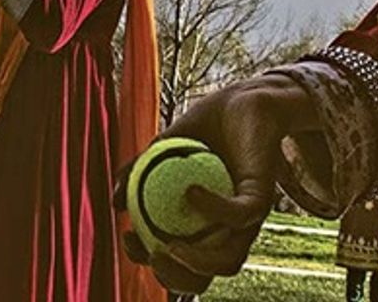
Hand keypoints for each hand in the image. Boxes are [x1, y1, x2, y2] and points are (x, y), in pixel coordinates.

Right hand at [115, 74, 318, 292]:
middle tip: (149, 255)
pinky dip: (213, 209)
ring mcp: (249, 218)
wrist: (244, 98)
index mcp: (206, 225)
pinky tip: (190, 191)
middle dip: (175, 279)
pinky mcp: (263, 196)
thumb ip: (140, 171)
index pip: (180, 261)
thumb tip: (115, 202)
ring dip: (197, 262)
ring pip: (229, 260)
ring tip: (166, 244)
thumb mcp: (165, 146)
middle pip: (205, 275)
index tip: (127, 239)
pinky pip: (239, 214)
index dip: (152, 262)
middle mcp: (230, 229)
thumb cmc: (207, 125)